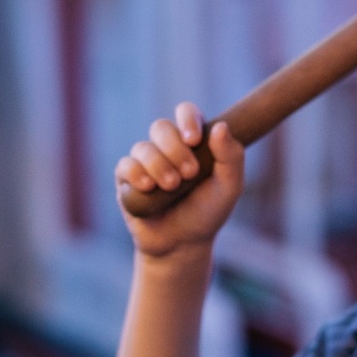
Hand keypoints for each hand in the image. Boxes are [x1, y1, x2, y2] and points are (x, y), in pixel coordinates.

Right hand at [115, 102, 244, 258]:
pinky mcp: (126, 179)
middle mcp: (166, 147)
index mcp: (191, 141)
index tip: (194, 139)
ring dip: (159, 165)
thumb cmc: (207, 213)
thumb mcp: (229, 187)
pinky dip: (138, 175)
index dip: (187, 119)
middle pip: (161, 127)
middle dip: (175, 149)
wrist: (182, 244)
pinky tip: (149, 188)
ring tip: (172, 186)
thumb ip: (231, 157)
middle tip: (189, 173)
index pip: (186, 112)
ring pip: (143, 147)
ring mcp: (144, 161)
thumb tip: (220, 126)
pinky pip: (125, 166)